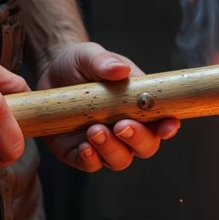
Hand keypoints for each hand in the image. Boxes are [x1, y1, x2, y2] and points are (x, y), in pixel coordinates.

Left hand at [36, 41, 179, 171]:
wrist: (51, 72)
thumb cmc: (79, 64)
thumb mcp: (90, 55)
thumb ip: (105, 62)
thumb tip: (120, 69)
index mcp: (138, 106)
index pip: (161, 123)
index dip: (168, 128)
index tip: (167, 125)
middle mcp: (124, 129)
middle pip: (145, 147)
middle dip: (138, 139)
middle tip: (121, 126)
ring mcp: (103, 143)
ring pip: (119, 160)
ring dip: (111, 149)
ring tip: (94, 130)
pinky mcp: (78, 152)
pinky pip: (90, 164)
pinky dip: (90, 159)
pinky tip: (84, 147)